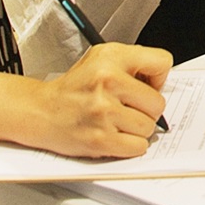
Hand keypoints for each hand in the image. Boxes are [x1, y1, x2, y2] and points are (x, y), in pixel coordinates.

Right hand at [31, 42, 171, 157]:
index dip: (158, 77)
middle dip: (147, 108)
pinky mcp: (100, 139)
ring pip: (149, 127)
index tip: (147, 84)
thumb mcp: (102, 57)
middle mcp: (107, 82)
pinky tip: (116, 135)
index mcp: (111, 58)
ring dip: (138, 129)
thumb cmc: (75, 87)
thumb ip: (134, 61)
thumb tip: (161, 81)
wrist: (41, 111)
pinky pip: (138, 147)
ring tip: (119, 121)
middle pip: (158, 103)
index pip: (162, 63)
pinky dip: (131, 145)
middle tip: (129, 107)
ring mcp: (103, 112)